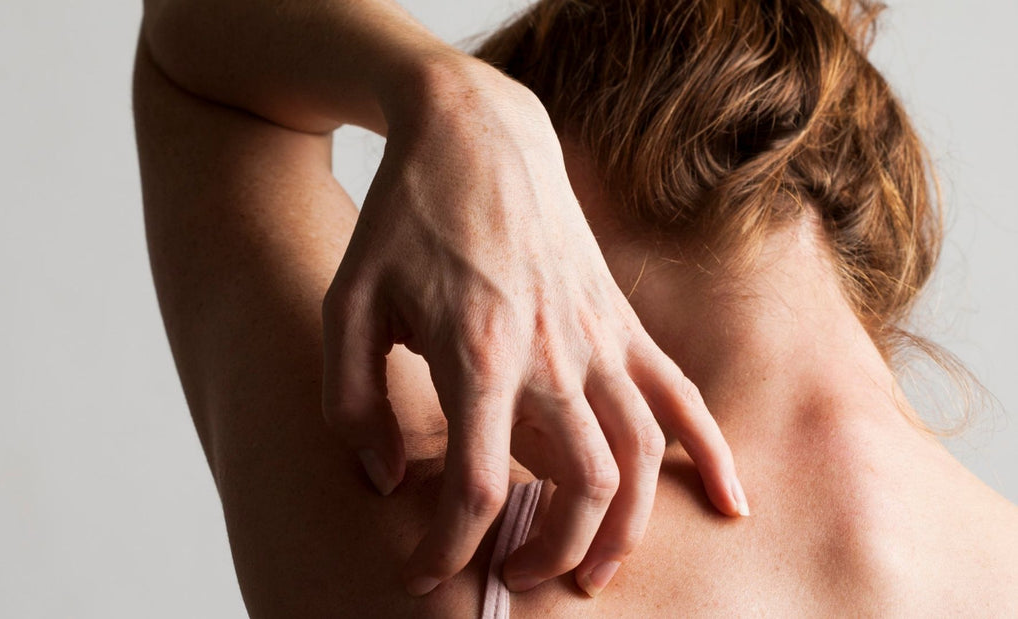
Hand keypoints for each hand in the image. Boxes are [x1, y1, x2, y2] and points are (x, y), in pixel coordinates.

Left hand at [320, 56, 747, 597]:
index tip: (421, 573)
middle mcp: (551, 353)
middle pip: (581, 485)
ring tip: (595, 573)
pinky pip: (682, 395)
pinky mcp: (622, 322)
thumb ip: (353, 403)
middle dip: (550, 552)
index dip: (448, 548)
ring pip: (641, 456)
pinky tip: (730, 501)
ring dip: (626, 529)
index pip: (477, 486)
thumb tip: (385, 480)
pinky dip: (712, 453)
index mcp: (475, 352)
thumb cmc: (405, 220)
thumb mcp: (346, 306)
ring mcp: (599, 337)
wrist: (475, 136)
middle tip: (514, 577)